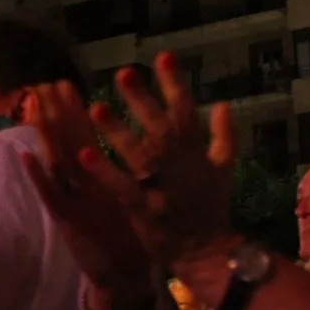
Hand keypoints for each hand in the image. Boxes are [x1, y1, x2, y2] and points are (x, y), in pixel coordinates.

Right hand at [20, 81, 151, 296]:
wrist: (122, 276)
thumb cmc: (127, 237)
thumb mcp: (125, 199)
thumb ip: (120, 171)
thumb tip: (133, 141)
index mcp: (96, 177)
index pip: (83, 136)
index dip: (75, 111)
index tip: (66, 83)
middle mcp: (80, 184)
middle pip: (66, 142)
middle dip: (56, 112)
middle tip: (46, 83)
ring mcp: (71, 199)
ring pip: (55, 161)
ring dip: (45, 134)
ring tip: (36, 106)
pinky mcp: (66, 220)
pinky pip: (51, 195)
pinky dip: (38, 177)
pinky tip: (27, 156)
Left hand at [94, 52, 237, 264]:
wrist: (207, 253)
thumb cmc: (210, 207)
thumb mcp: (223, 169)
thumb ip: (224, 136)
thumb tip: (223, 104)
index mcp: (194, 151)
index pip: (185, 110)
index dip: (175, 84)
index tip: (164, 56)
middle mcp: (177, 164)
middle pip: (158, 126)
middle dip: (142, 100)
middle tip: (123, 73)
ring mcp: (159, 185)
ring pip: (136, 153)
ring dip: (117, 131)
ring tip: (96, 107)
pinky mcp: (142, 208)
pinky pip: (120, 187)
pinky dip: (104, 172)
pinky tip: (85, 154)